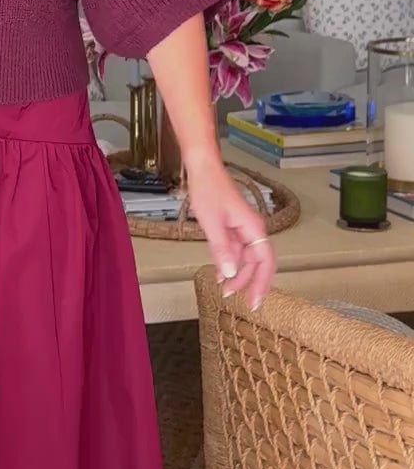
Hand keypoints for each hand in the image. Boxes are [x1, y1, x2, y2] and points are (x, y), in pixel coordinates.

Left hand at [185, 154, 275, 310]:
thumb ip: (221, 249)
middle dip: (248, 282)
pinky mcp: (233, 226)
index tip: (254, 300)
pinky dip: (229, 262)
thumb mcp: (211, 223)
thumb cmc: (209, 188)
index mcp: (253, 228)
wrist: (203, 168)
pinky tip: (220, 274)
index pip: (265, 262)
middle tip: (238, 300)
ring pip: (246, 258)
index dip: (262, 283)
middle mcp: (252, 229)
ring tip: (225, 289)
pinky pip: (236, 250)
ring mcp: (242, 228)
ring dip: (237, 274)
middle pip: (257, 262)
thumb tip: (230, 273)